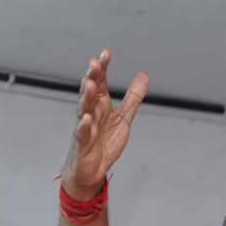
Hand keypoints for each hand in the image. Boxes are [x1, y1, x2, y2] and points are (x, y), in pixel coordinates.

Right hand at [60, 49, 148, 199]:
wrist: (92, 171)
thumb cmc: (104, 144)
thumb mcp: (124, 119)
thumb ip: (132, 98)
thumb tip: (143, 76)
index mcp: (101, 106)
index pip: (101, 83)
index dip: (103, 69)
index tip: (105, 53)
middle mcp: (91, 113)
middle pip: (91, 92)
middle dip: (92, 78)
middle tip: (94, 63)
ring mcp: (85, 128)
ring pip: (84, 110)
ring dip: (86, 97)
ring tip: (90, 84)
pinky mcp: (82, 145)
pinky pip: (82, 134)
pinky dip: (84, 126)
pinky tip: (86, 118)